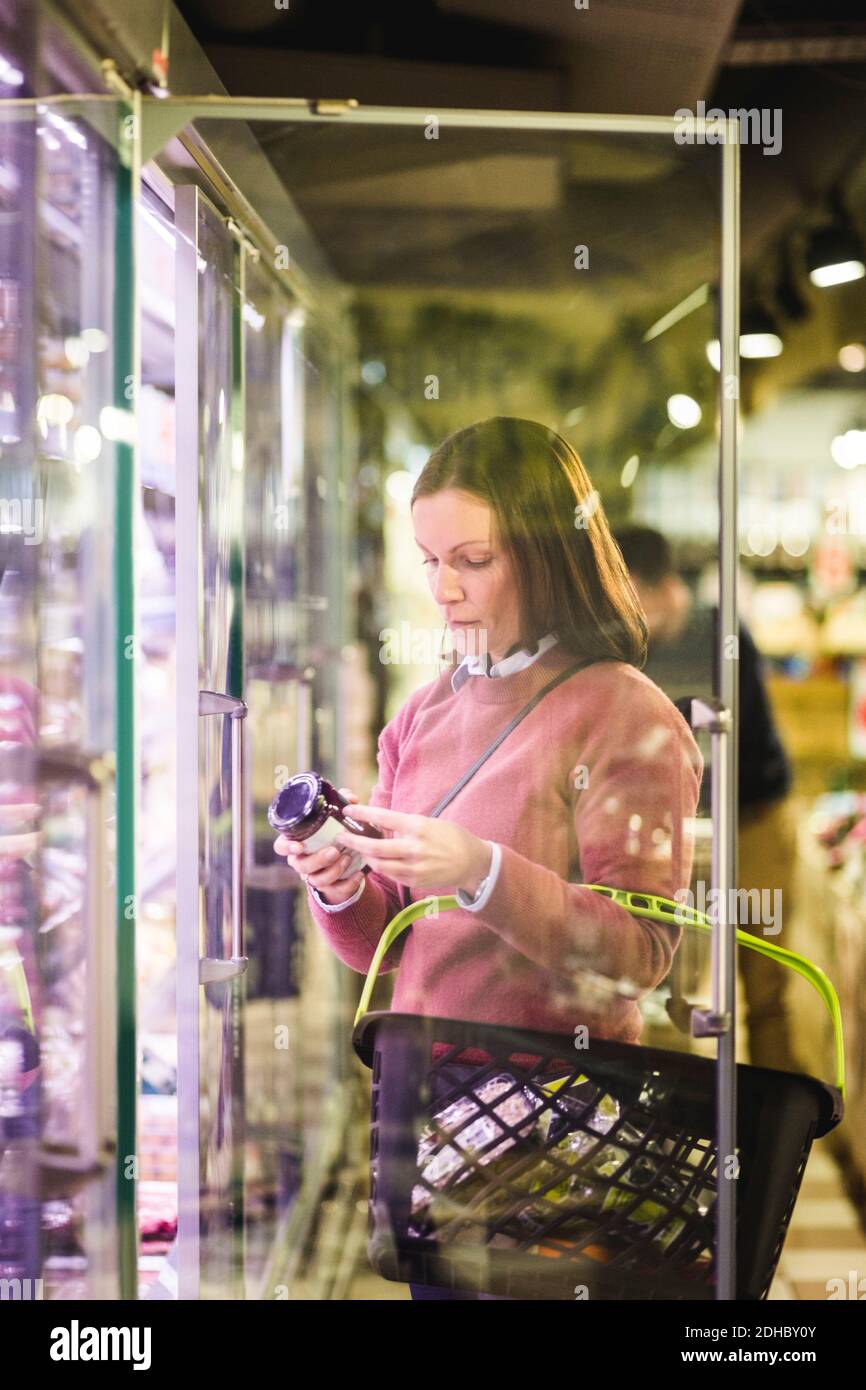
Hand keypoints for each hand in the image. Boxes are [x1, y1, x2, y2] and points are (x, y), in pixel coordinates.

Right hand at [273, 786, 364, 903]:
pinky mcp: (330, 888)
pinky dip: (348, 884)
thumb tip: (350, 798)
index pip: (280, 847)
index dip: (286, 847)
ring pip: (316, 880)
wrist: (347, 858)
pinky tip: (359, 875)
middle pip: (300, 865)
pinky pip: (335, 890)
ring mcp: (314, 876)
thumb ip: (341, 804)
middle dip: (317, 859)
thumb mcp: (337, 818)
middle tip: (334, 850)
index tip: (299, 846)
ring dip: (332, 871)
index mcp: (297, 843)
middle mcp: (302, 861)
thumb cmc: (334, 833)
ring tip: (348, 858)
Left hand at [335, 804, 492, 897]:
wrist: (472, 862)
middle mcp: (414, 847)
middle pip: (374, 846)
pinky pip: (390, 874)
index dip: (363, 813)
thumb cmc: (451, 837)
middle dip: (353, 841)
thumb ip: (405, 825)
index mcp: (418, 826)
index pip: (384, 817)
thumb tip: (380, 823)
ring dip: (364, 856)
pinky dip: (379, 867)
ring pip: (378, 864)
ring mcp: (414, 866)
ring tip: (356, 849)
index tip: (348, 811)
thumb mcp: (429, 823)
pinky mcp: (415, 880)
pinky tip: (374, 861)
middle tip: (341, 837)